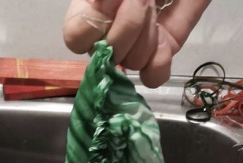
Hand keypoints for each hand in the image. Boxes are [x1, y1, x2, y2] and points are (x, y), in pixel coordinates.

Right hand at [63, 0, 210, 87]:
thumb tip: (100, 4)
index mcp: (93, 1)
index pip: (76, 36)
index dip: (92, 26)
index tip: (114, 0)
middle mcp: (111, 22)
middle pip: (106, 53)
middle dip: (127, 27)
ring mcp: (139, 36)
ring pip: (130, 63)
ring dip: (146, 38)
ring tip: (158, 6)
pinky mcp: (166, 45)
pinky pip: (153, 75)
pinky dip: (158, 62)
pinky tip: (164, 41)